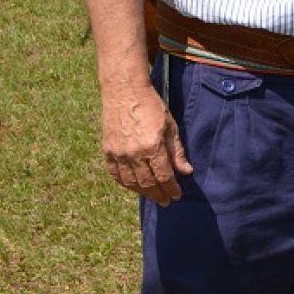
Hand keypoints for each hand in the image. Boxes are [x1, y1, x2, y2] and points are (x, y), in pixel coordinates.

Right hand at [101, 82, 191, 205]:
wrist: (124, 91)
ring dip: (142, 192)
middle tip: (166, 201)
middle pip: (147, 183)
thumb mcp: (170, 126)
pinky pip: (115, 174)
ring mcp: (118, 154)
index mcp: (152, 148)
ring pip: (130, 182)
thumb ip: (177, 151)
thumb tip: (186, 172)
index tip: (176, 195)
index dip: (171, 189)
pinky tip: (133, 186)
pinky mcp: (107, 150)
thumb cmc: (152, 106)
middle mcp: (133, 154)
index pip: (164, 177)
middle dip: (158, 194)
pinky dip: (125, 183)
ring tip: (152, 195)